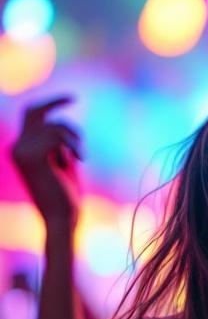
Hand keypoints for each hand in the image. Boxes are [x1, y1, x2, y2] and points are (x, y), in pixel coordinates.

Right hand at [11, 97, 83, 230]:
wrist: (61, 220)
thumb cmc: (66, 197)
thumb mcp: (63, 164)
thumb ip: (59, 144)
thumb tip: (63, 123)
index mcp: (19, 151)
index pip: (30, 118)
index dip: (49, 106)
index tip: (71, 100)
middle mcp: (15, 148)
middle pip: (33, 111)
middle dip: (54, 102)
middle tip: (74, 98)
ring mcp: (21, 151)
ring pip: (53, 125)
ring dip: (73, 138)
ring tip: (80, 157)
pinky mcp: (32, 155)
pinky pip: (58, 134)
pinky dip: (73, 144)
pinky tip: (78, 160)